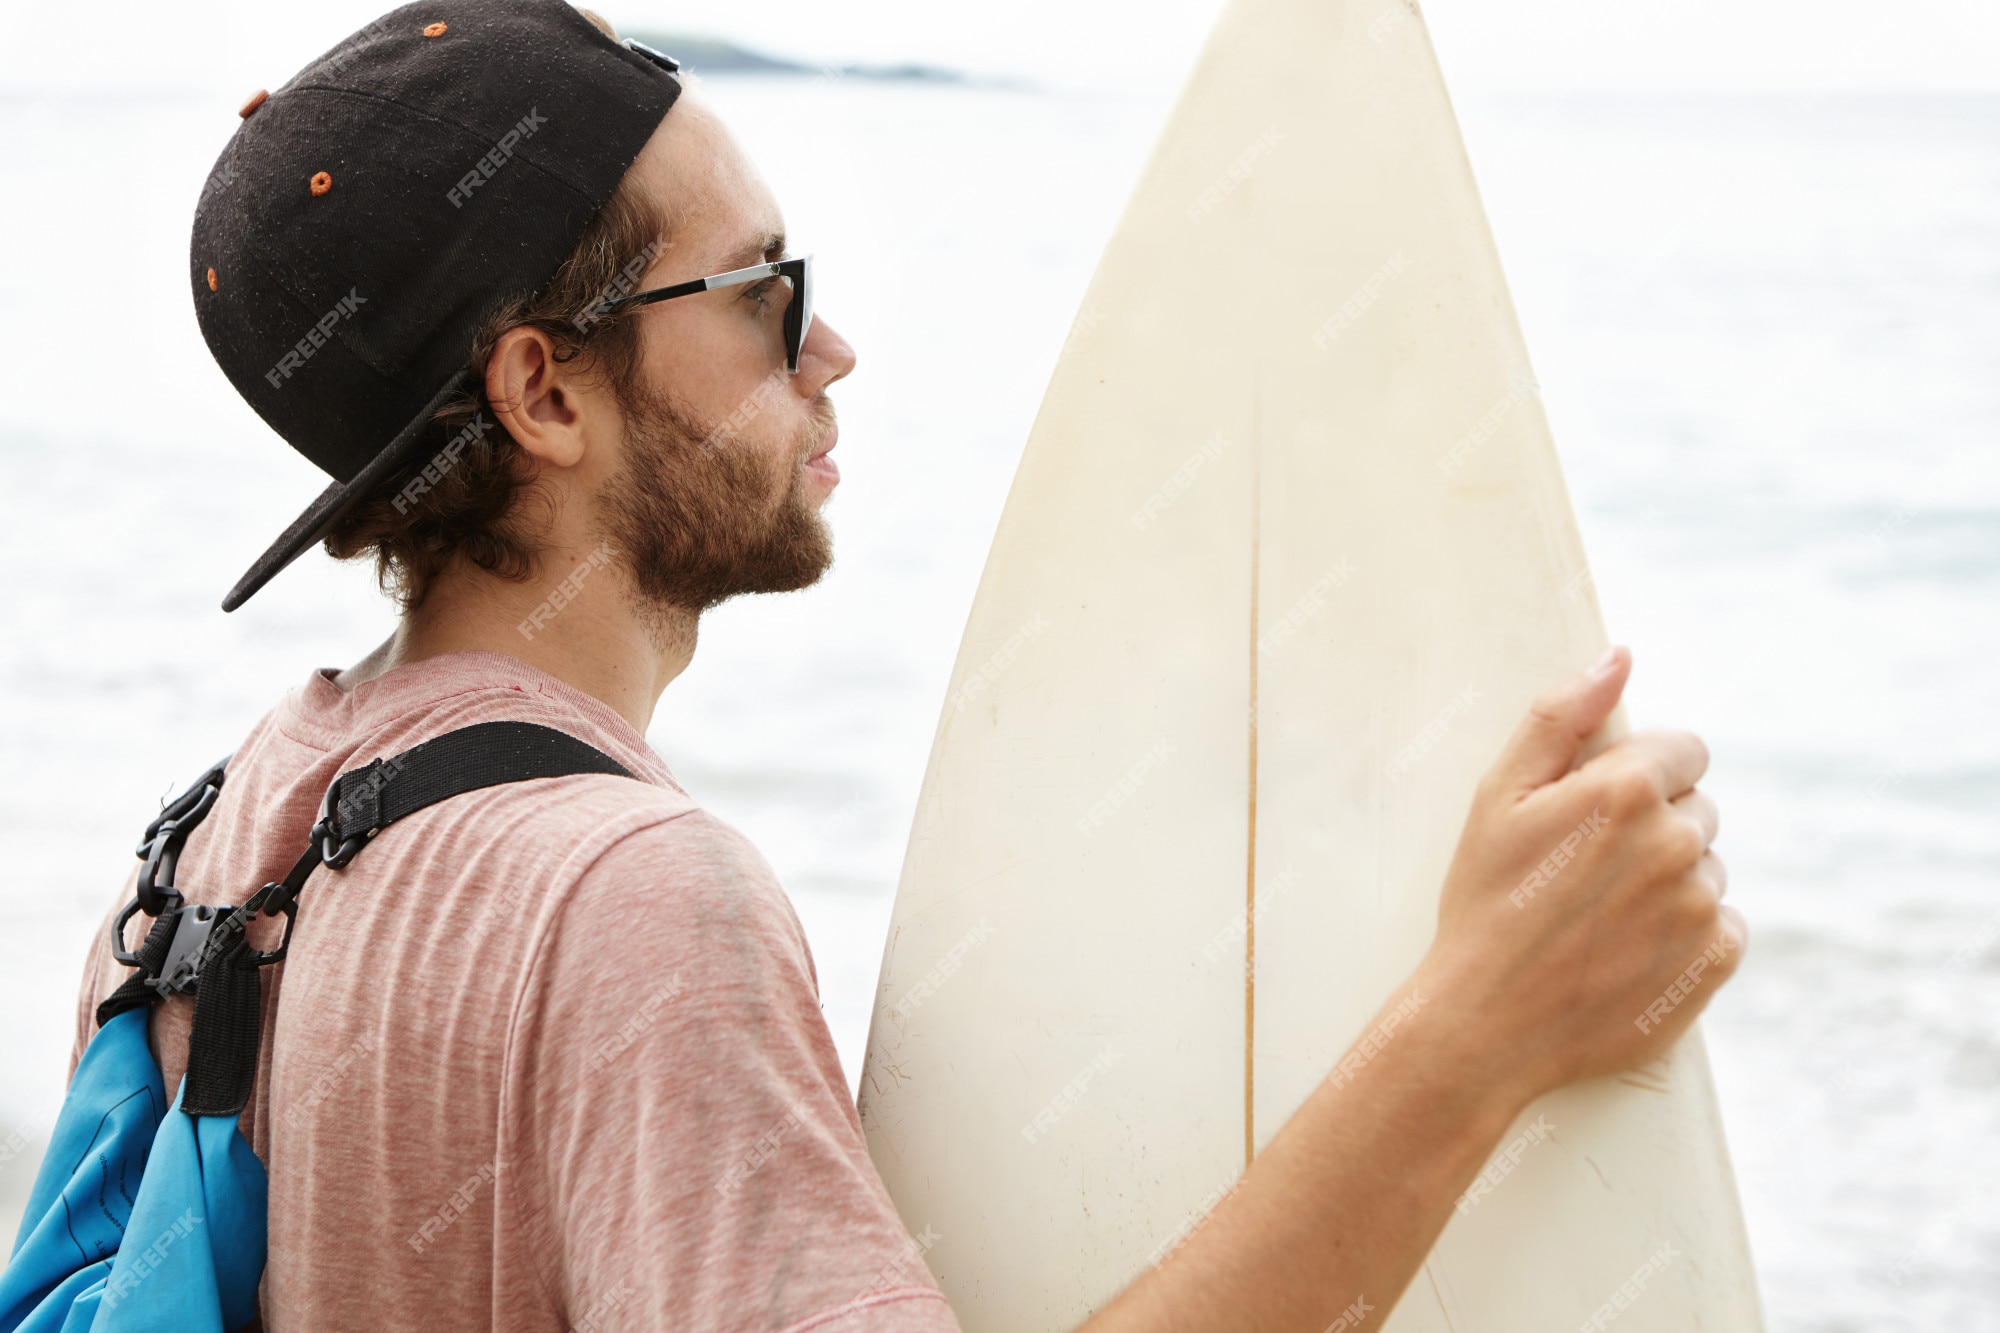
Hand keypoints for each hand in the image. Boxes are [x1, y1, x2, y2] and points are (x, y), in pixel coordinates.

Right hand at [1418, 646, 1743, 1102]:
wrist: (1485, 1022)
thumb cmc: (1484, 902)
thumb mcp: (1499, 796)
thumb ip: (1560, 716)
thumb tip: (1619, 658)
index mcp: (1626, 789)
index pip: (1685, 750)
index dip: (1640, 774)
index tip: (1600, 812)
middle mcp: (1676, 841)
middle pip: (1698, 809)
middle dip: (1654, 827)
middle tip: (1587, 871)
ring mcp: (1700, 905)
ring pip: (1707, 868)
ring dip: (1669, 881)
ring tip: (1601, 916)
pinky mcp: (1715, 961)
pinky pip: (1722, 925)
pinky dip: (1685, 934)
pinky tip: (1626, 950)